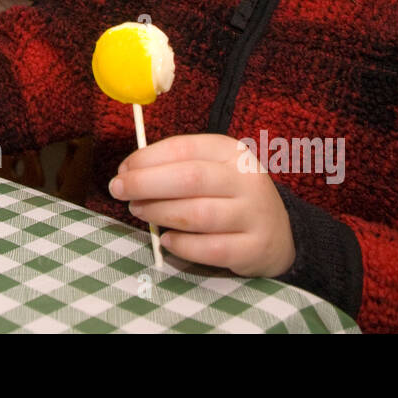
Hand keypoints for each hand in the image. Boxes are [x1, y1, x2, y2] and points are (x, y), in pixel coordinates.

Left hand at [108, 134, 295, 276]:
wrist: (278, 233)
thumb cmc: (230, 196)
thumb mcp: (212, 169)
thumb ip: (175, 167)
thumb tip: (128, 172)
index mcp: (231, 152)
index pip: (184, 148)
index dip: (147, 158)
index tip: (122, 169)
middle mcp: (246, 179)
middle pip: (189, 179)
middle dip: (146, 184)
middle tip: (118, 190)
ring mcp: (253, 215)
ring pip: (198, 214)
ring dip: (160, 213)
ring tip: (139, 212)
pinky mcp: (253, 248)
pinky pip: (211, 249)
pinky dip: (183, 245)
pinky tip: (167, 240)